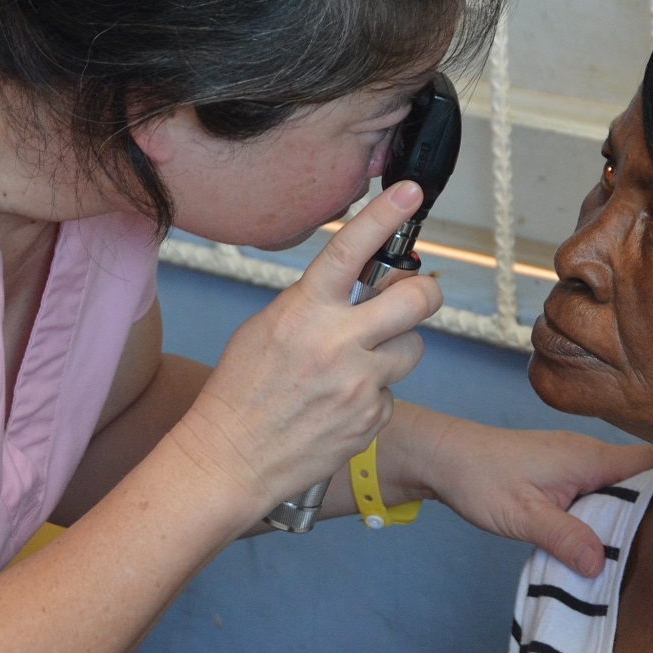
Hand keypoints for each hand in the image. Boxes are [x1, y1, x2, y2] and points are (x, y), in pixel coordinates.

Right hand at [171, 182, 443, 514]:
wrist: (229, 459)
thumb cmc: (242, 390)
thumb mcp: (268, 326)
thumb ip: (316, 302)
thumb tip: (362, 282)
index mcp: (306, 311)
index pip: (351, 250)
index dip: (385, 216)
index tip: (410, 192)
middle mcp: (338, 343)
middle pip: (416, 301)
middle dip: (424, 294)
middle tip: (415, 295)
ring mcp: (360, 383)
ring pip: (412, 349)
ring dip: (394, 350)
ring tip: (356, 365)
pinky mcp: (372, 418)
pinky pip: (393, 393)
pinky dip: (374, 395)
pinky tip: (340, 404)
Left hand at [416, 414, 652, 576]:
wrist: (445, 458)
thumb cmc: (480, 479)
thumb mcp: (522, 516)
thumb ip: (564, 536)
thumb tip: (600, 563)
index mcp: (589, 457)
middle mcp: (590, 453)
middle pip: (645, 474)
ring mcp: (578, 460)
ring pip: (624, 483)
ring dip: (637, 507)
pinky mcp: (565, 471)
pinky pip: (604, 488)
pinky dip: (613, 508)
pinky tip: (614, 533)